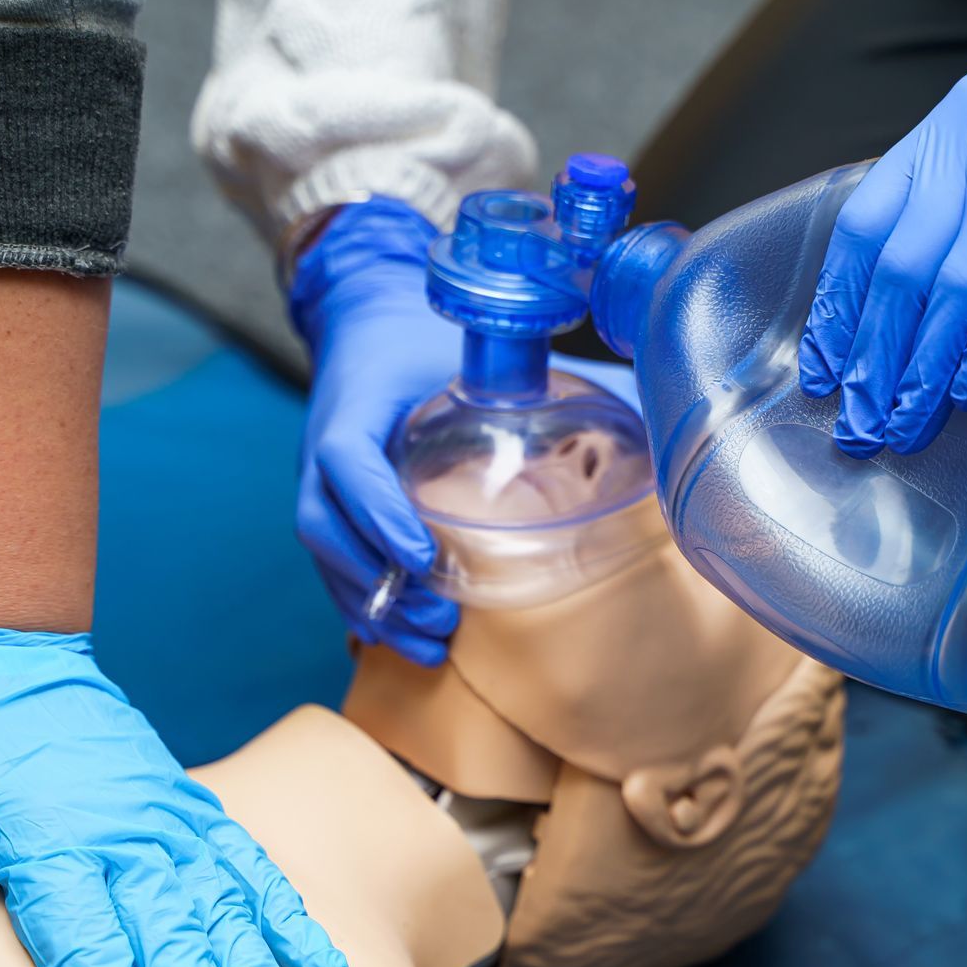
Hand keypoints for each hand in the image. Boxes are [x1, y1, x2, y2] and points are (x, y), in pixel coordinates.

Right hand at [290, 198, 642, 663]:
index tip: (423, 555)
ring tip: (431, 648)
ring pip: (327, 556)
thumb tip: (645, 397)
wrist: (369, 319)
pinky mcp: (331, 507)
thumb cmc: (426, 339)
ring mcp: (322, 483)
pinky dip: (366, 605)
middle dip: (379, 584)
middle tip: (441, 622)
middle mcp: (326, 450)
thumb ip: (540, 379)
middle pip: (326, 527)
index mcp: (356, 406)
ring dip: (375, 608)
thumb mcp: (473, 351)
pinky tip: (404, 637)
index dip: (377, 512)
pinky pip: (334, 565)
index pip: (347, 462)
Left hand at [798, 0, 966, 456]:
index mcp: (960, 121)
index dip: (838, 305)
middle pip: (899, 266)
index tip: (825, 369)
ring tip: (905, 427)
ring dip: (920, 371)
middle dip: (873, 358)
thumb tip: (927, 303)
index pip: (865, 222)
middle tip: (858, 423)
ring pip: (949, 288)